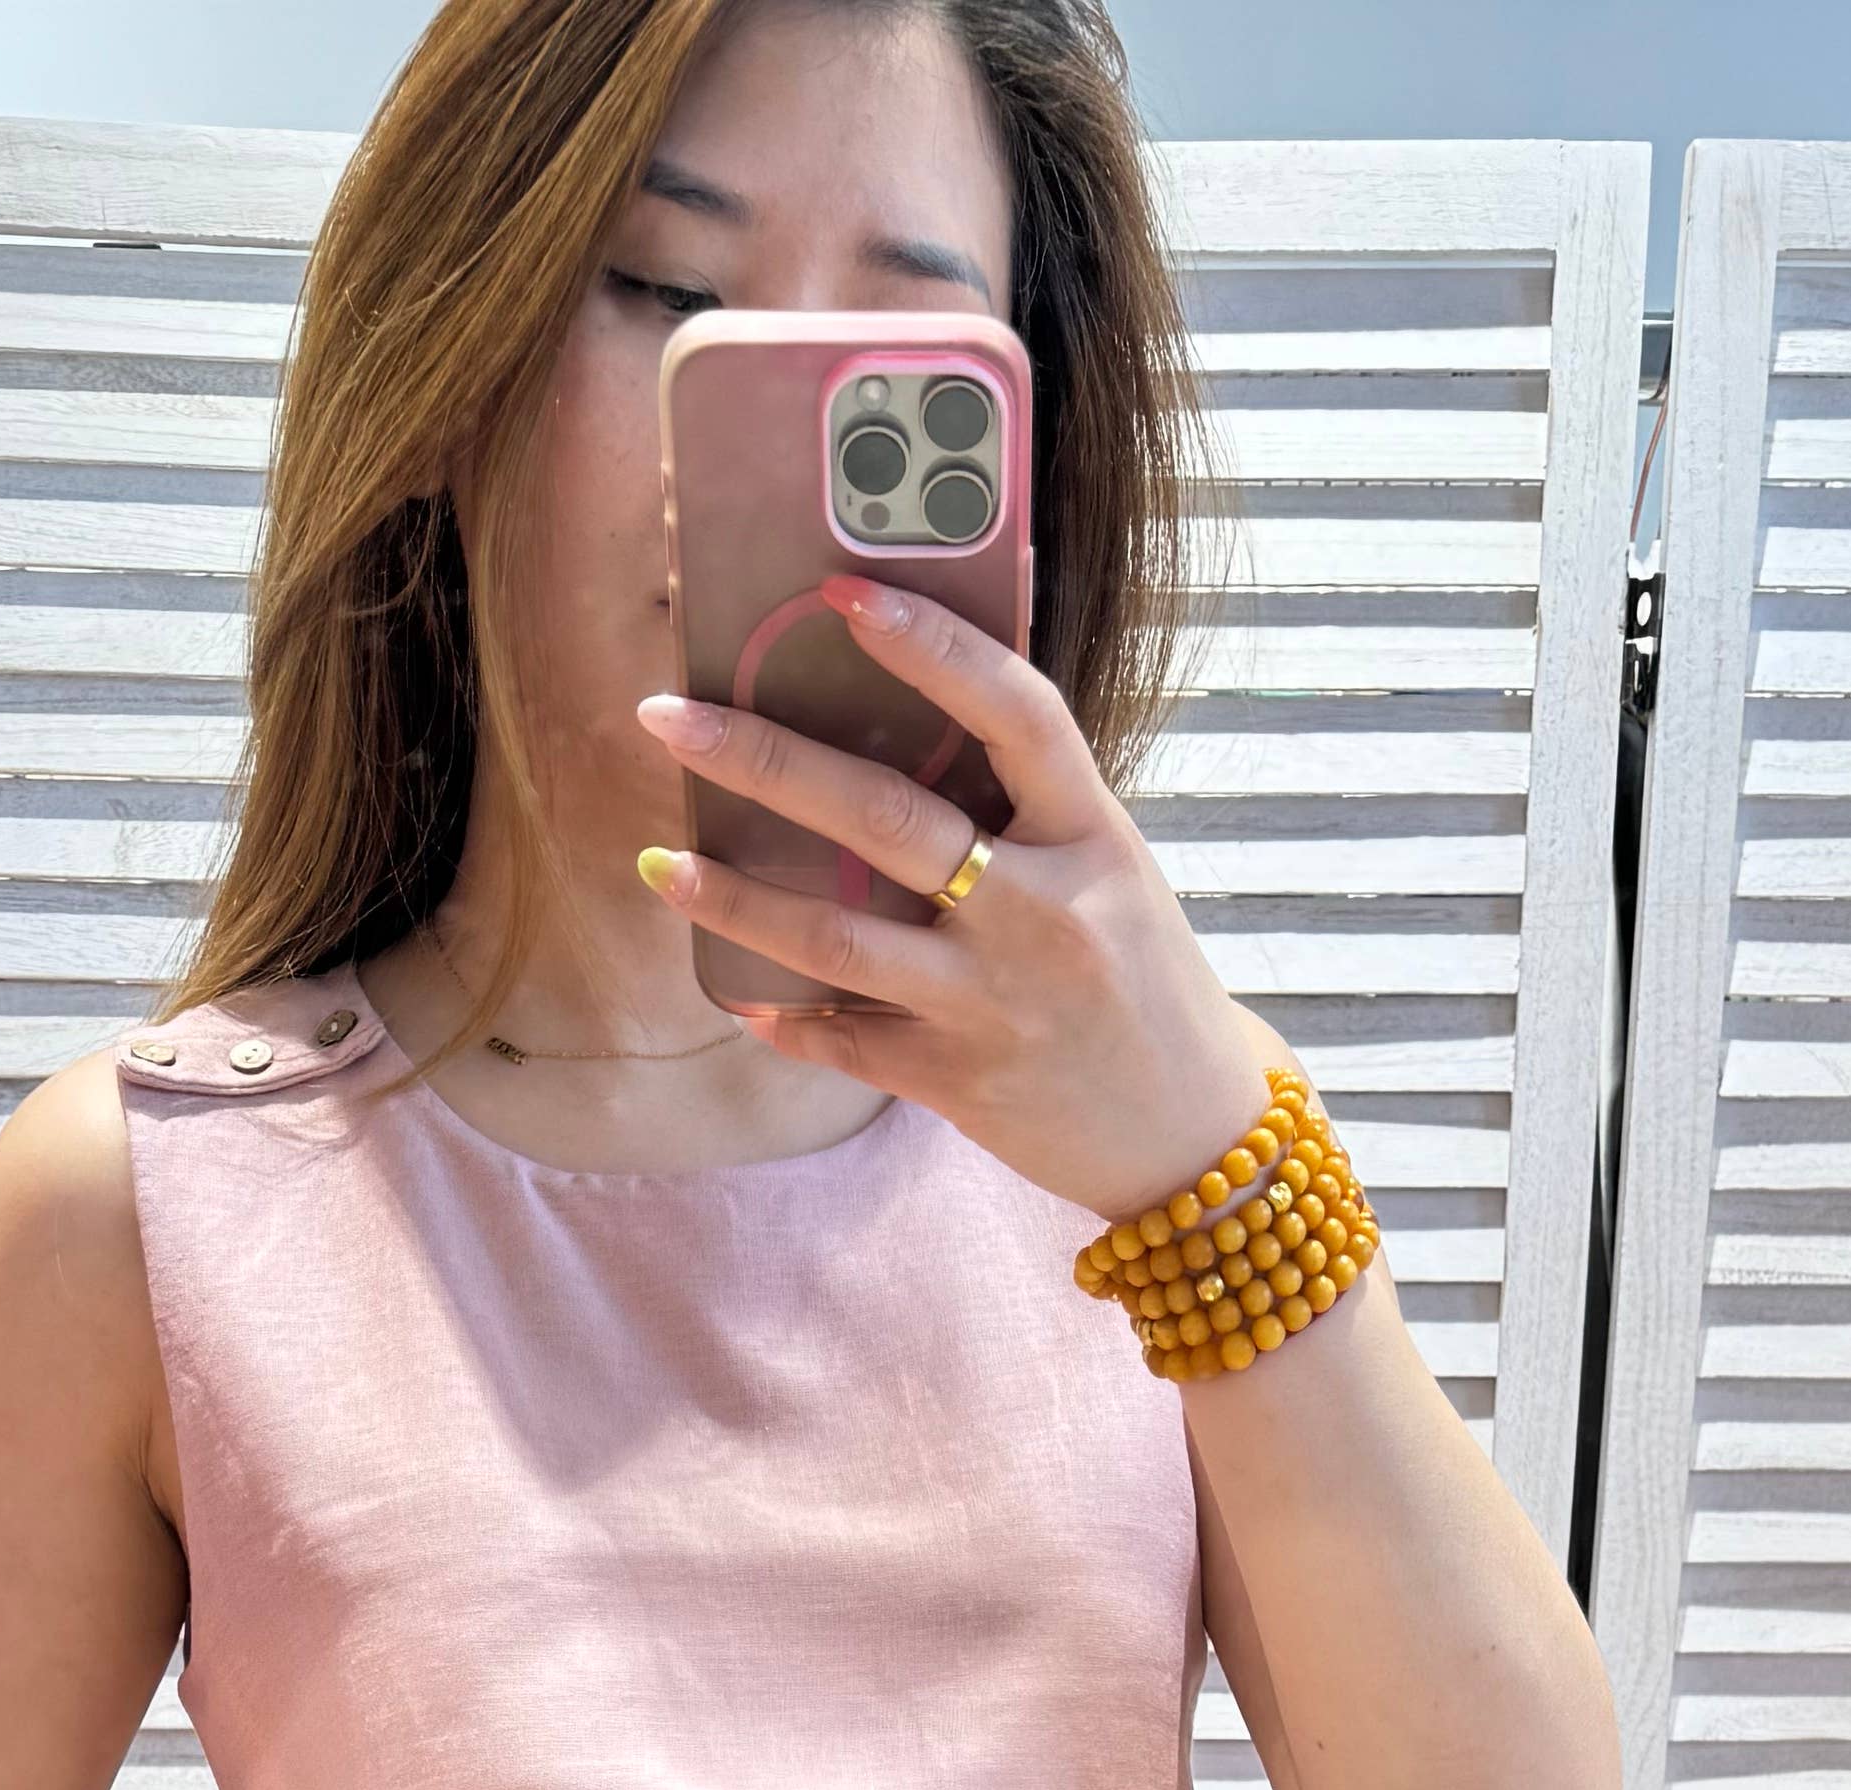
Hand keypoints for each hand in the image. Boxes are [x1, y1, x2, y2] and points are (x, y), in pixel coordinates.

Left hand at [631, 581, 1280, 1225]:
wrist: (1188, 1136)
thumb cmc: (1141, 985)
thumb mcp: (1110, 873)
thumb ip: (1026, 813)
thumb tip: (904, 733)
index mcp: (1090, 837)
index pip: (1014, 712)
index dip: (930, 644)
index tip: (840, 592)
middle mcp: (1040, 915)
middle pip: (885, 819)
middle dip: (764, 760)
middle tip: (667, 717)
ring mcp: (992, 1004)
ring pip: (838, 939)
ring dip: (736, 898)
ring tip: (661, 862)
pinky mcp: (955, 1081)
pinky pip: (844, 1041)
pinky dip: (785, 1016)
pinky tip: (735, 989)